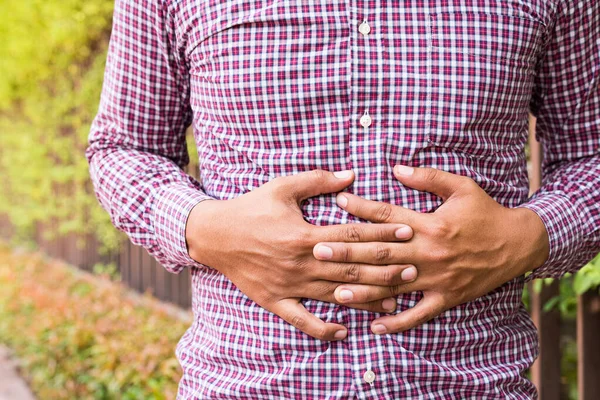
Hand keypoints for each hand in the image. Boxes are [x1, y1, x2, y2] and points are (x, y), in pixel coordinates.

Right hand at [185, 170, 416, 340]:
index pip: (352, 235)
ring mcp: (289, 285)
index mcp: (304, 235)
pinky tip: (344, 332)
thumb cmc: (251, 207)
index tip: (407, 231)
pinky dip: (322, 328)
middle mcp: (301, 263)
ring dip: (366, 298)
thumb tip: (351, 175)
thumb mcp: (282, 187)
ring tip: (394, 300)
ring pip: (335, 295)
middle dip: (385, 268)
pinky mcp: (276, 300)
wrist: (216, 235)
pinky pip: (302, 319)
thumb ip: (318, 181)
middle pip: (351, 268)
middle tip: (414, 268)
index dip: (382, 232)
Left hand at [313, 165, 549, 333]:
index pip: (388, 216)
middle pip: (382, 253)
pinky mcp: (447, 296)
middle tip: (318, 251)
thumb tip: (396, 168)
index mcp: (430, 224)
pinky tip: (375, 325)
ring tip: (336, 292)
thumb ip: (428, 176)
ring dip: (364, 289)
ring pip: (394, 285)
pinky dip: (397, 321)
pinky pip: (419, 313)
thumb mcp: (461, 186)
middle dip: (348, 252)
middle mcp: (429, 252)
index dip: (361, 208)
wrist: (519, 243)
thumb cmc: (486, 211)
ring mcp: (437, 278)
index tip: (338, 203)